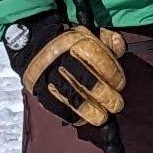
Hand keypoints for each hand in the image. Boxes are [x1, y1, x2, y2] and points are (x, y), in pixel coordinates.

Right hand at [9, 21, 128, 129]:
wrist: (31, 44)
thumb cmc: (66, 42)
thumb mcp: (85, 33)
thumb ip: (105, 39)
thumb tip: (120, 47)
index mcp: (73, 40)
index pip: (95, 56)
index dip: (111, 72)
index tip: (120, 83)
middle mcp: (59, 57)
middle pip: (84, 78)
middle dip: (103, 94)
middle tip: (116, 105)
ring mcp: (47, 74)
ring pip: (69, 94)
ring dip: (88, 110)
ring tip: (101, 118)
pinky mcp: (38, 88)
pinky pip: (54, 105)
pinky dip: (69, 114)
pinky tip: (81, 119)